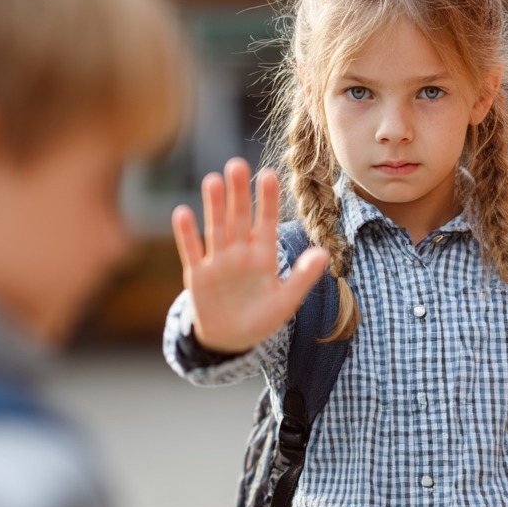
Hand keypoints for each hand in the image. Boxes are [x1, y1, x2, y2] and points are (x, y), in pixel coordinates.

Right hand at [172, 158, 328, 352]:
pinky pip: (192, 252)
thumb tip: (324, 253)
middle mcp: (240, 253)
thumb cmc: (261, 318)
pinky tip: (182, 213)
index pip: (267, 222)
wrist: (232, 341)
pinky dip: (187, 235)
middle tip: (237, 164)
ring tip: (213, 181)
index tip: (270, 175)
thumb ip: (303, 276)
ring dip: (214, 206)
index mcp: (263, 256)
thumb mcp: (286, 300)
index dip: (268, 200)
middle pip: (239, 218)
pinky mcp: (198, 276)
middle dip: (239, 193)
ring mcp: (218, 262)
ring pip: (216, 229)